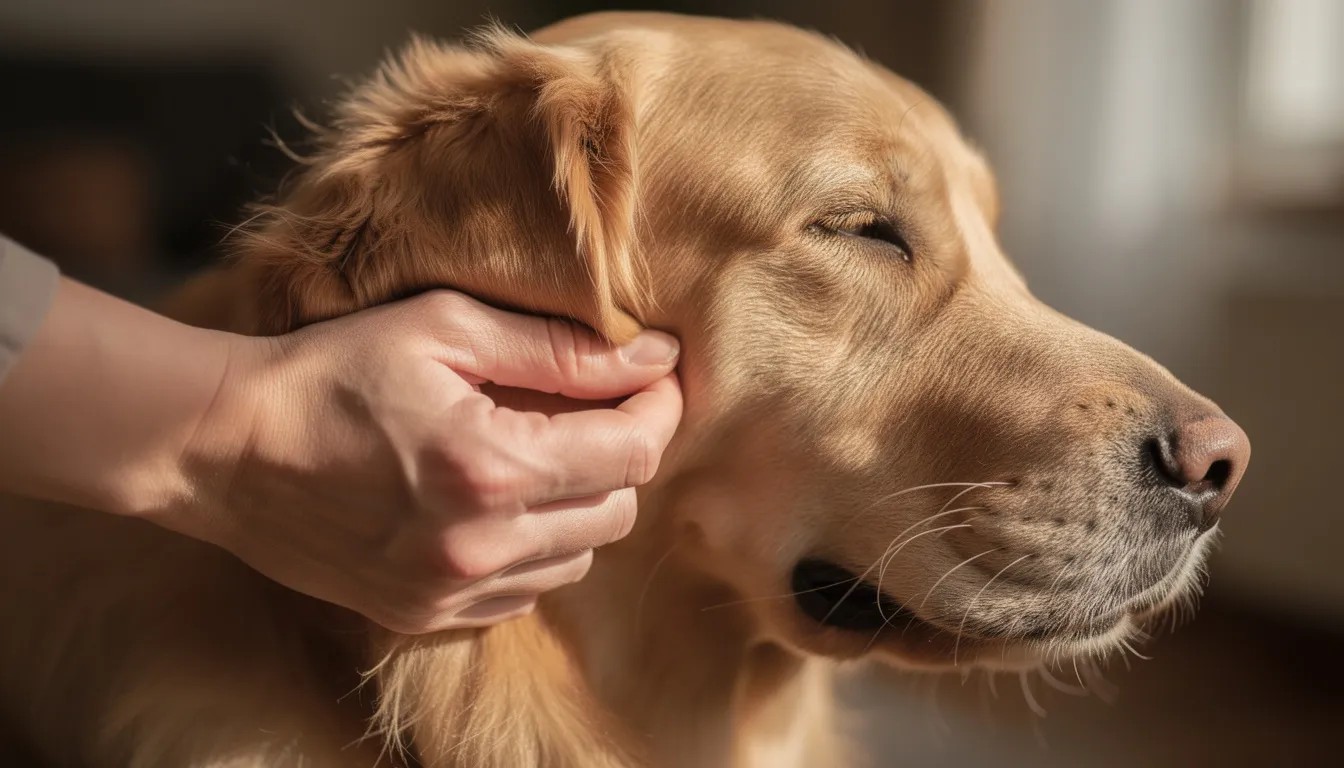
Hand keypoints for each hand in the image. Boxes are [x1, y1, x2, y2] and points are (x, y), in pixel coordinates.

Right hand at [174, 291, 681, 633]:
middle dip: (623, 453)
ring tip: (542, 451)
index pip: (633, 453)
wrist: (224, 448)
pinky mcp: (423, 615)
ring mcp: (451, 592)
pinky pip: (525, 592)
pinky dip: (535, 547)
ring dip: (582, 503)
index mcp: (491, 467)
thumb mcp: (444, 331)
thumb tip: (654, 356)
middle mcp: (480, 546)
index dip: (657, 409)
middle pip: (618, 510)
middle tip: (598, 406)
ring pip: (578, 558)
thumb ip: (558, 350)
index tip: (650, 375)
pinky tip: (500, 502)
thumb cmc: (331, 372)